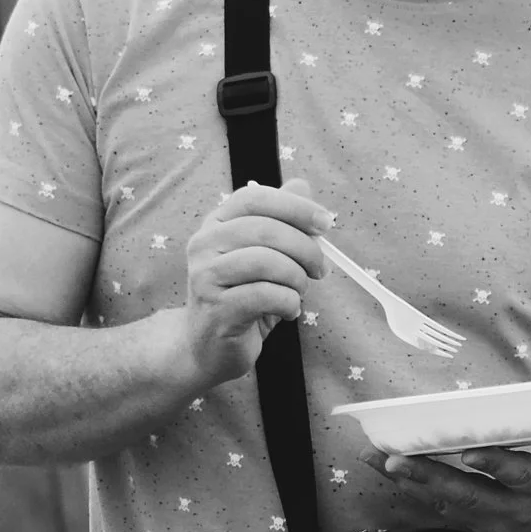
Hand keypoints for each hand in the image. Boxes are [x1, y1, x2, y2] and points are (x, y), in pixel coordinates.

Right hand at [179, 182, 330, 384]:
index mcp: (216, 224)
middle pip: (266, 229)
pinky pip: (267, 296)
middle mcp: (205, 244)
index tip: (325, 223)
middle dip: (306, 249)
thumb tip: (301, 185)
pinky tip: (289, 311)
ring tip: (299, 292)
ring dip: (297, 279)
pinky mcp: (217, 309)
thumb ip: (281, 221)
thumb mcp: (263, 256)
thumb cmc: (241, 298)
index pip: (255, 198)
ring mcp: (206, 276)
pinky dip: (290, 303)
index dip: (295, 206)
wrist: (207, 346)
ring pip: (268, 262)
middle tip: (321, 269)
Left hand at [372, 410, 530, 531]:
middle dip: (431, 478)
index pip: (521, 479)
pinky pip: (447, 510)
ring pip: (451, 506)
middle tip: (397, 460)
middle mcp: (522, 512)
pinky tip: (391, 471)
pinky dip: (417, 492)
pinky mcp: (487, 525)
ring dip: (414, 485)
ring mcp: (502, 523)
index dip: (496, 468)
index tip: (469, 453)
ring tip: (380, 460)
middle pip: (471, 497)